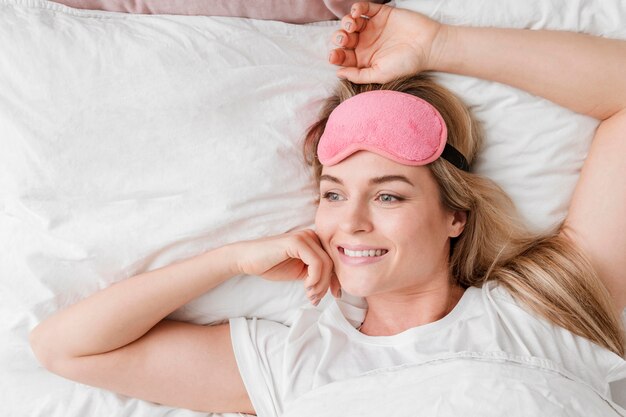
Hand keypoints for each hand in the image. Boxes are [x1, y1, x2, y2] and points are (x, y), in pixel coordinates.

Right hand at [227, 229, 339, 304]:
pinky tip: (306, 286)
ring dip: (320, 284)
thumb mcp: (301, 272)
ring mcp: (304, 236)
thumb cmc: (271, 265)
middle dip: (327, 285)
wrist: (247, 259)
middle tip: (315, 299)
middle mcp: (312, 235)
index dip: (336, 280)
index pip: (334, 261)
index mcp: (314, 241)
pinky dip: (314, 278)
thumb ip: (317, 274)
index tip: (335, 296)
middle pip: (332, 263)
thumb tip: (337, 288)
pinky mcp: (296, 241)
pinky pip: (316, 262)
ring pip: (326, 264)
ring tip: (310, 295)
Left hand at [329, 2, 443, 83]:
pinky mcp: (381, 14)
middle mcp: (365, 44)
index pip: (343, 57)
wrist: (427, 46)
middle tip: (345, 38)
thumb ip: (358, 75)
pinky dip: (357, 8)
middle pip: (343, 39)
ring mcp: (372, 28)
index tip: (334, 55)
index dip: (335, 56)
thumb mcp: (380, 74)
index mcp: (363, 60)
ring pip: (350, 23)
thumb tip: (338, 74)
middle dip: (339, 38)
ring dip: (346, 22)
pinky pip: (364, 8)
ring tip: (352, 25)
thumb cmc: (405, 64)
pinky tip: (357, 13)